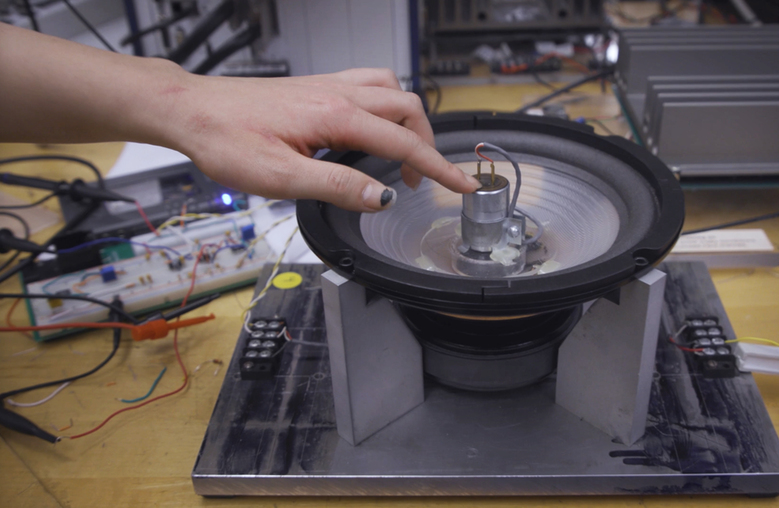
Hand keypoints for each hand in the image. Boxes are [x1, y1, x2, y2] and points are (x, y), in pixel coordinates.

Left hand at [163, 68, 480, 211]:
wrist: (191, 110)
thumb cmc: (226, 140)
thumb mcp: (281, 177)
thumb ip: (337, 185)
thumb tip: (381, 196)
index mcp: (336, 116)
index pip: (403, 144)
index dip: (437, 168)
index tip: (462, 185)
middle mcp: (338, 94)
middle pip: (407, 110)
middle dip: (427, 145)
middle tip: (425, 181)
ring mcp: (328, 86)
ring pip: (392, 91)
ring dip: (409, 122)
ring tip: (406, 154)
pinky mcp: (316, 87)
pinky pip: (369, 84)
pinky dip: (387, 104)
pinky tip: (375, 123)